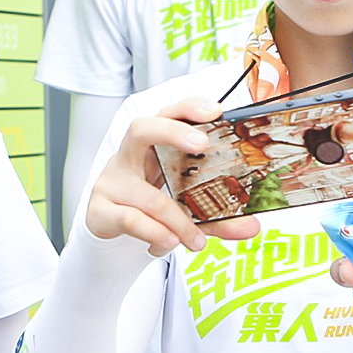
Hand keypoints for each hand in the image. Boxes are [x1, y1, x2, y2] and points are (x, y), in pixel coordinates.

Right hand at [85, 98, 261, 256]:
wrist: (111, 232)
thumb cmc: (149, 206)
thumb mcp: (185, 207)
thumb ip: (218, 216)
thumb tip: (252, 226)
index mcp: (152, 146)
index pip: (168, 114)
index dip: (189, 108)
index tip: (215, 111)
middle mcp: (129, 156)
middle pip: (142, 128)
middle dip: (173, 132)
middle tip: (202, 143)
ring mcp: (112, 181)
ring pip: (148, 195)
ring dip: (179, 221)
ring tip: (196, 241)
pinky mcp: (100, 210)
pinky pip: (129, 219)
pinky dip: (154, 233)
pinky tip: (167, 244)